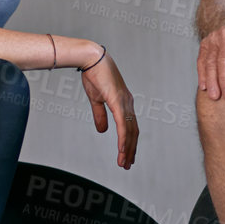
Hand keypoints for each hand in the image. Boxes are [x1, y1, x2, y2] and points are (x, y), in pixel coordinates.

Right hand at [79, 52, 138, 168]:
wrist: (91, 58)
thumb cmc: (94, 75)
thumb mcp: (96, 99)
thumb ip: (100, 115)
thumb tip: (103, 131)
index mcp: (124, 103)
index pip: (130, 127)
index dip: (129, 142)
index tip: (127, 155)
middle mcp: (128, 104)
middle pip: (133, 132)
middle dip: (130, 150)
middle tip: (127, 164)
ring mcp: (124, 102)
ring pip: (129, 131)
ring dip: (127, 149)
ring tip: (124, 163)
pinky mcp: (118, 101)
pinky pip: (123, 124)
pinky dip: (123, 139)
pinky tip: (122, 150)